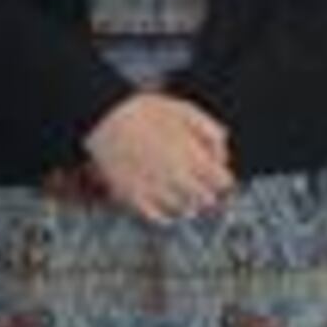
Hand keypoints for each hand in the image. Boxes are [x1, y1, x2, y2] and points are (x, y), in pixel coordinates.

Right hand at [83, 93, 232, 222]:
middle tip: (198, 183)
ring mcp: (155, 189)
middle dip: (206, 191)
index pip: (223, 182)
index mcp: (192, 156)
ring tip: (181, 192)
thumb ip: (209, 130)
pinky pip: (158, 217)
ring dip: (188, 203)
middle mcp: (177, 177)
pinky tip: (163, 202)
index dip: (221, 177)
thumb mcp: (182, 109)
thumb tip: (222, 152)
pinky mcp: (135, 197)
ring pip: (185, 211)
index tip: (215, 174)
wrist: (102, 117)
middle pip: (207, 200)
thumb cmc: (141, 110)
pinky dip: (165, 214)